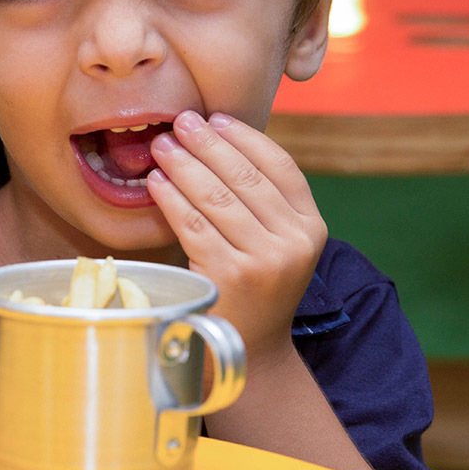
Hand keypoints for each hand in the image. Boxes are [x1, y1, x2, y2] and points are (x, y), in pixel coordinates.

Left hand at [147, 110, 327, 363]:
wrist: (248, 351)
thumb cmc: (252, 286)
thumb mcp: (275, 243)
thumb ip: (260, 201)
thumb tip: (216, 138)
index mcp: (312, 228)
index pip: (281, 167)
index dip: (246, 138)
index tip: (217, 118)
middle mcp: (294, 243)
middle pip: (246, 177)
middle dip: (208, 144)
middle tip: (181, 122)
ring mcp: (263, 261)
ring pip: (216, 198)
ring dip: (184, 165)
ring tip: (162, 146)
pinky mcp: (229, 276)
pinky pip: (193, 224)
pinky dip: (171, 198)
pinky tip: (156, 182)